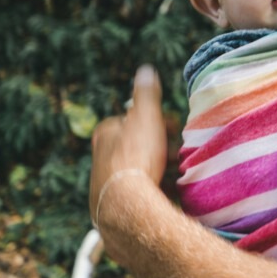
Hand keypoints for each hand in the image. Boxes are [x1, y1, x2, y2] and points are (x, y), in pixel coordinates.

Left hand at [90, 64, 168, 226]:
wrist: (126, 206)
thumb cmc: (136, 157)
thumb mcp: (146, 117)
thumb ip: (146, 94)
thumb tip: (146, 71)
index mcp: (105, 132)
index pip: (135, 119)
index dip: (158, 122)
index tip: (174, 129)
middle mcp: (100, 156)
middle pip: (138, 144)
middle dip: (159, 147)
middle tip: (176, 154)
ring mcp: (105, 182)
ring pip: (138, 169)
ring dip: (158, 170)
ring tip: (174, 175)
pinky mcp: (112, 205)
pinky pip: (138, 193)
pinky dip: (152, 191)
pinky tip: (166, 194)